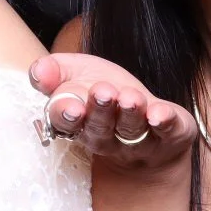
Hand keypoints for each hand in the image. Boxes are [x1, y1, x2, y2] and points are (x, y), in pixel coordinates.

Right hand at [29, 52, 195, 177]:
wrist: (148, 122)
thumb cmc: (105, 93)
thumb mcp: (76, 74)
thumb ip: (54, 70)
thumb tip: (38, 71)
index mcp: (79, 121)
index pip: (66, 121)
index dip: (67, 114)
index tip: (72, 106)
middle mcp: (107, 137)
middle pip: (100, 129)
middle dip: (101, 112)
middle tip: (103, 93)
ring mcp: (140, 140)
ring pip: (132, 130)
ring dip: (130, 114)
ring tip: (130, 97)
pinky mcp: (171, 135)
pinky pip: (169, 131)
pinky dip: (165, 122)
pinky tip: (161, 114)